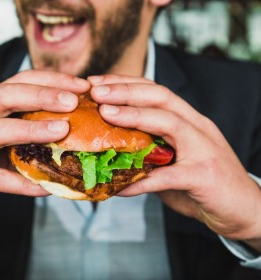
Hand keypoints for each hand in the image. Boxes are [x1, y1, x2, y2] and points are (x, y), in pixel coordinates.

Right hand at [0, 70, 89, 219]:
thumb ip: (13, 136)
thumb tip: (57, 139)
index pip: (16, 82)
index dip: (49, 80)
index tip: (78, 85)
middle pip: (7, 94)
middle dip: (44, 93)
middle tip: (75, 99)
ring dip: (34, 128)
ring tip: (63, 130)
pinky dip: (23, 184)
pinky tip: (47, 188)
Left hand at [88, 74, 260, 249]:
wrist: (244, 210)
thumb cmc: (204, 184)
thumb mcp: (175, 161)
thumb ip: (150, 153)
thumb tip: (112, 153)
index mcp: (189, 120)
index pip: (156, 91)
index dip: (126, 83)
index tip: (97, 83)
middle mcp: (197, 128)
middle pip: (161, 96)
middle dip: (126, 90)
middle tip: (95, 90)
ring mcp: (204, 149)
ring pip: (168, 121)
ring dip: (133, 115)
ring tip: (105, 113)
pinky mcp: (204, 176)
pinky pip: (166, 176)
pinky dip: (140, 180)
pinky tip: (118, 186)